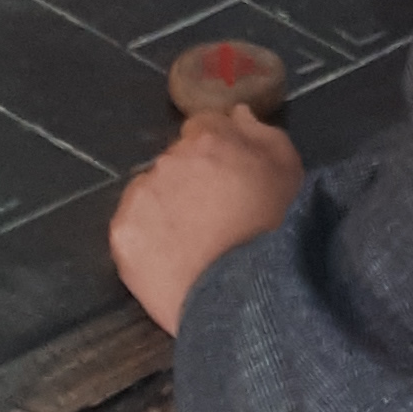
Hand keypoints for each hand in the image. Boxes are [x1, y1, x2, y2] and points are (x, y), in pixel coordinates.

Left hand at [110, 110, 305, 333]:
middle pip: (176, 162)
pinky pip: (133, 228)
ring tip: (193, 243)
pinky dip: (148, 239)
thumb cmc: (277, 230)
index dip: (216, 152)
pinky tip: (172, 259)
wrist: (247, 295)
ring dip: (167, 208)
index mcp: (208, 139)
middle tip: (214, 216)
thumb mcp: (290, 173)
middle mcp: (168, 160)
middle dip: (191, 180)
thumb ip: (261, 134)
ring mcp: (141, 198)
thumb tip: (237, 115)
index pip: (202, 127)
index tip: (227, 177)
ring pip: (150, 194)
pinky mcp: (122, 235)